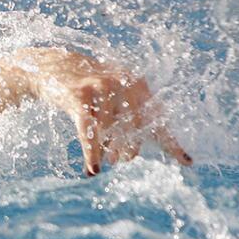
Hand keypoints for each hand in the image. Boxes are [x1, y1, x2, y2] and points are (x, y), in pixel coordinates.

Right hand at [26, 50, 191, 175]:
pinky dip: (91, 151)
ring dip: (108, 150)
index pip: (159, 116)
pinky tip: (93, 169)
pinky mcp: (78, 96)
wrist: (52, 68)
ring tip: (106, 161)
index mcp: (136, 83)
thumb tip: (145, 157)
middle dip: (129, 148)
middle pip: (135, 127)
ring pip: (111, 131)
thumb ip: (131, 120)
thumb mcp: (113, 98)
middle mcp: (122, 83)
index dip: (171, 142)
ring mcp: (100, 88)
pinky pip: (88, 130)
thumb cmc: (88, 90)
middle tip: (121, 160)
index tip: (187, 162)